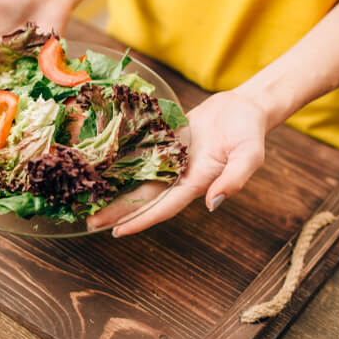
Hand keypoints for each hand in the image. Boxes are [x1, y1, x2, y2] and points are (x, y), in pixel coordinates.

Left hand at [88, 90, 268, 235]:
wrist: (244, 106)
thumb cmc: (250, 131)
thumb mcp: (249, 155)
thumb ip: (234, 180)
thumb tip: (213, 204)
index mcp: (196, 183)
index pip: (163, 208)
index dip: (141, 220)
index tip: (117, 232)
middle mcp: (179, 175)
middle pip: (143, 198)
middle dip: (118, 211)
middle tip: (89, 222)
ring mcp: (170, 159)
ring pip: (138, 179)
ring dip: (116, 189)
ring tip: (88, 198)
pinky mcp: (165, 142)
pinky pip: (140, 155)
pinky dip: (122, 162)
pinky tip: (102, 165)